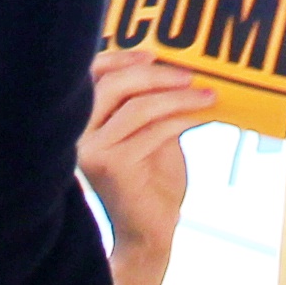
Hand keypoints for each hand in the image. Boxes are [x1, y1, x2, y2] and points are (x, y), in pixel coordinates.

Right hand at [78, 46, 214, 280]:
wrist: (151, 230)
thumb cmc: (151, 180)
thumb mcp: (149, 132)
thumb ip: (150, 103)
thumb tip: (175, 64)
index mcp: (82, 121)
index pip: (93, 75)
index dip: (121, 57)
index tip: (154, 54)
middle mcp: (79, 134)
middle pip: (114, 85)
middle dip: (156, 75)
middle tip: (191, 74)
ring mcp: (91, 150)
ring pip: (137, 107)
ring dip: (177, 96)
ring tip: (206, 94)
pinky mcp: (111, 166)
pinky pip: (152, 130)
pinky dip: (180, 118)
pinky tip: (200, 115)